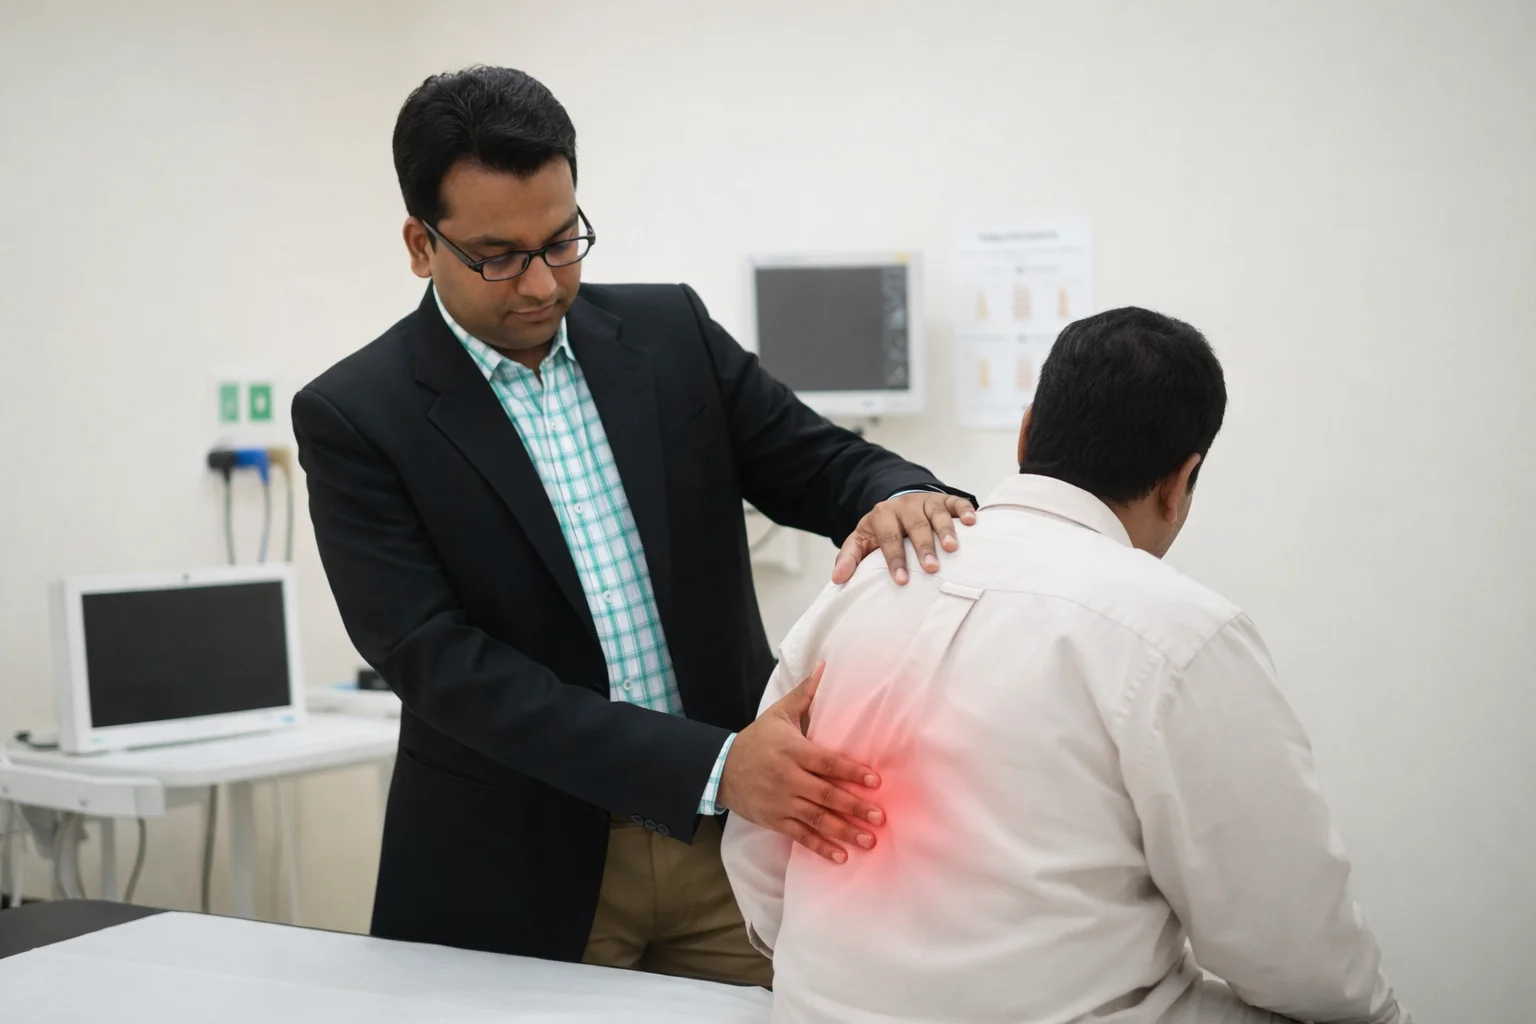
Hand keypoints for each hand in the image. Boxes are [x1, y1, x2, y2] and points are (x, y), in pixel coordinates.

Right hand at [718, 664, 884, 863]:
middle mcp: (788, 779)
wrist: (720, 769)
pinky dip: (821, 848)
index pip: (827, 763)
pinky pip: (801, 836)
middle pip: (826, 794)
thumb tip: (825, 666)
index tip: (875, 781)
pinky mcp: (776, 820)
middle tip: (880, 816)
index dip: (851, 772)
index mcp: (793, 751)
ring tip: (869, 840)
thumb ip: (806, 693)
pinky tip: (841, 856)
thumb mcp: (779, 713)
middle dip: (854, 807)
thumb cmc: (757, 739)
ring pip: (817, 819)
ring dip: (844, 831)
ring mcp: (782, 803)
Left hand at [832, 491, 976, 584]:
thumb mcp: (861, 540)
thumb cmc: (881, 530)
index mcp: (883, 515)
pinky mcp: (945, 499)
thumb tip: (837, 579)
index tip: (901, 580)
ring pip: (937, 514)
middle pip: (915, 526)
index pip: (889, 538)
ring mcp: (927, 502)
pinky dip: (965, 511)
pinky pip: (957, 502)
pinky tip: (973, 523)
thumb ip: (849, 557)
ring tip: (952, 549)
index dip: (895, 559)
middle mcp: (906, 506)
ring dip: (946, 530)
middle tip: (931, 568)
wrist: (897, 503)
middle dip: (923, 547)